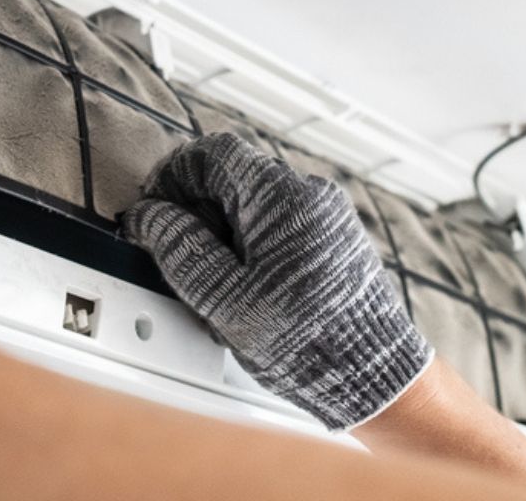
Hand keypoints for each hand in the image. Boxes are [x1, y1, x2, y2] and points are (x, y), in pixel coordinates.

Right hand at [122, 134, 431, 428]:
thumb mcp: (225, 299)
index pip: (212, 153)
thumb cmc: (308, 340)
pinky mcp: (334, 238)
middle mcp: (310, 194)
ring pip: (254, 204)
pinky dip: (254, 246)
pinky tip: (251, 290)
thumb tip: (150, 216)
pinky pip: (280, 225)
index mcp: (281, 197)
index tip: (156, 211)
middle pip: (233, 178)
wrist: (375, 373)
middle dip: (198, 213)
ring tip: (222, 287)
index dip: (172, 177)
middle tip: (183, 258)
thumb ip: (180, 249)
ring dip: (226, 233)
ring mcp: (327, 215)